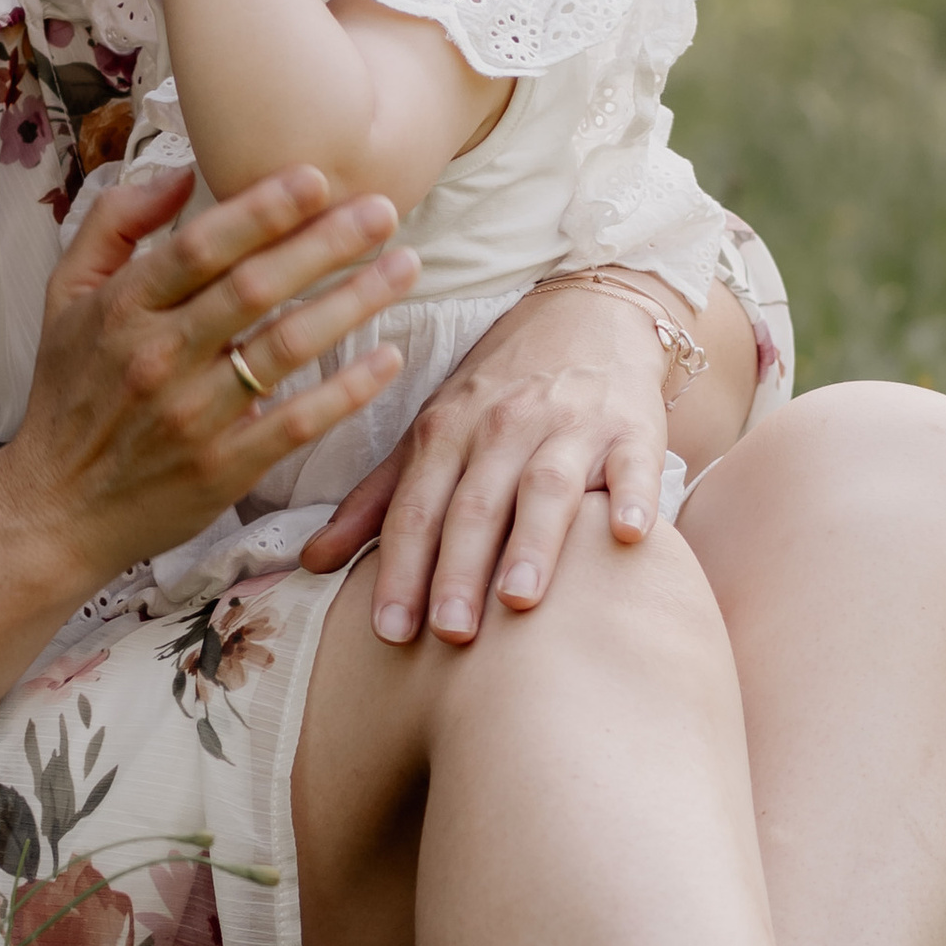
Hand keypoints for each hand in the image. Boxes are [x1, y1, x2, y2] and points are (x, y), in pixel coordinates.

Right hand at [0, 159, 416, 583]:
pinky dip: (348, 389)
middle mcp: (158, 358)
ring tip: (404, 267)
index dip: (261, 209)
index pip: (200, 247)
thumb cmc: (69, 394)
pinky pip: (298, 421)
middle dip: (326, 243)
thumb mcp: (65, 296)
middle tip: (383, 209)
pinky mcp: (224, 467)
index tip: (317, 177)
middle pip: (255, 288)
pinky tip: (388, 356)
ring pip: (287, 348)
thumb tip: (183, 173)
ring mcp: (193, 416)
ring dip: (353, 303)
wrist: (56, 509)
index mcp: (122, 309)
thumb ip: (114, 224)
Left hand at [299, 277, 671, 643]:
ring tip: (520, 601)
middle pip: (474, 505)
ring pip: (546, 487)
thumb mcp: (431, 433)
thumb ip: (376, 501)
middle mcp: (503, 425)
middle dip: (458, 570)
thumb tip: (311, 561)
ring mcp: (571, 424)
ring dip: (533, 543)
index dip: (400, 570)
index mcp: (445, 431)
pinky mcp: (633, 426)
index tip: (390, 631)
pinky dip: (634, 498)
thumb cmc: (498, 391)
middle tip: (450, 635)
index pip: (415, 509)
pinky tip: (630, 536)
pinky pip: (634, 465)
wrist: (585, 310)